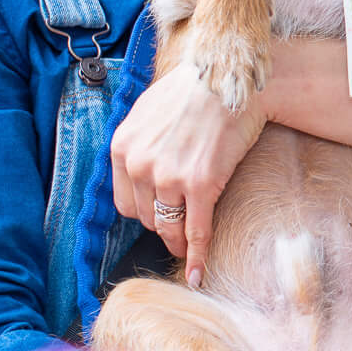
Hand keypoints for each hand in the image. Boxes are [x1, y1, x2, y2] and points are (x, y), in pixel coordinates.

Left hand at [110, 61, 266, 283]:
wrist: (229, 77)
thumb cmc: (193, 90)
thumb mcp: (147, 112)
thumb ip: (138, 145)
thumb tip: (141, 172)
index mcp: (121, 147)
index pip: (125, 202)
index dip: (144, 213)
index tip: (158, 218)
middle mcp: (140, 164)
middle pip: (146, 217)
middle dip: (162, 225)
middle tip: (178, 229)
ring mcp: (170, 177)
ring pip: (169, 227)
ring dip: (178, 241)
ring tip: (187, 250)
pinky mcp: (201, 185)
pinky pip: (196, 231)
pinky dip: (197, 256)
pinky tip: (198, 272)